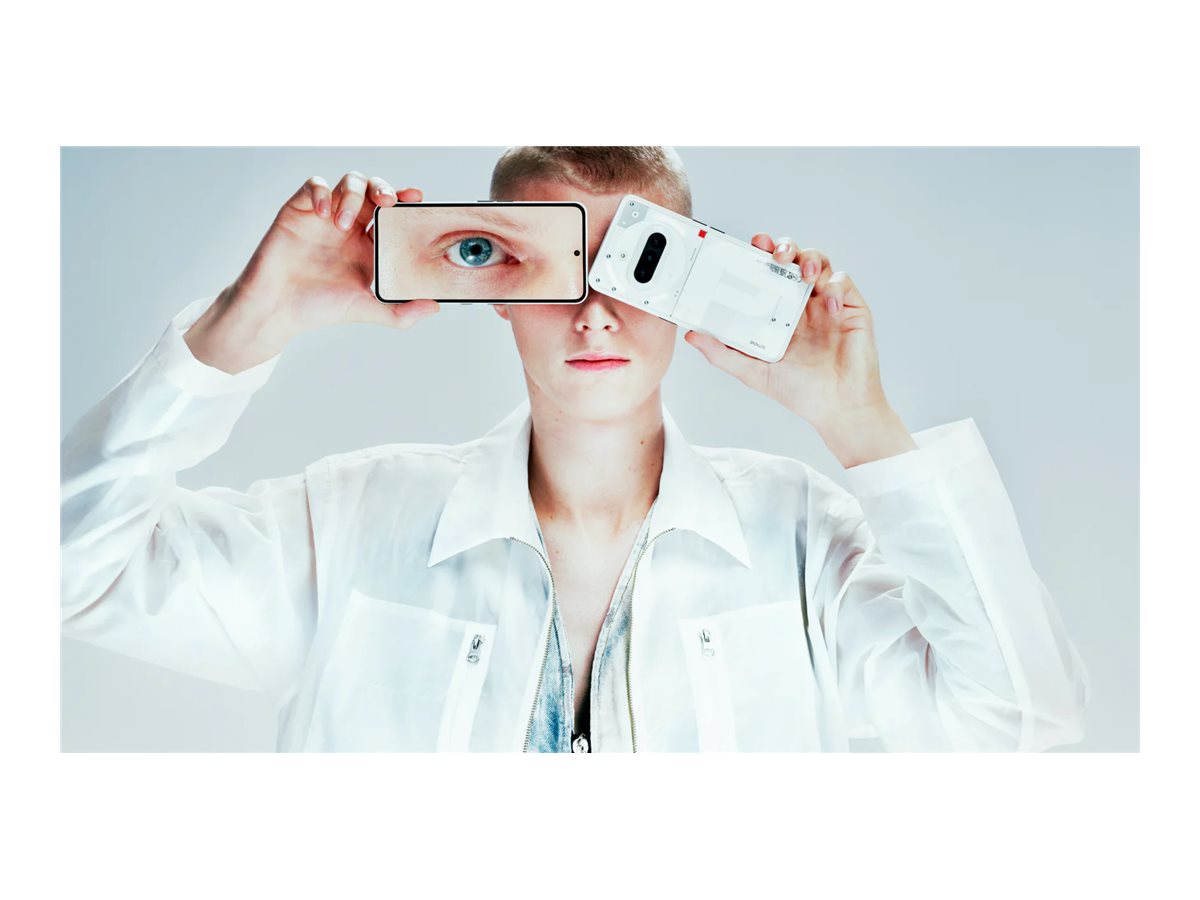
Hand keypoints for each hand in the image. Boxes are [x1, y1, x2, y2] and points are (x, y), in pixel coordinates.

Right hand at [185, 172, 439, 372]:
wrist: (277, 309)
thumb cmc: (319, 307)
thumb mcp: (366, 309)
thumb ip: (401, 311)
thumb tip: (434, 307)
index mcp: (369, 243)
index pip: (393, 213)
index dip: (406, 201)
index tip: (418, 199)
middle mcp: (350, 225)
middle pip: (373, 189)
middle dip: (383, 188)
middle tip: (387, 201)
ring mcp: (325, 215)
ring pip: (348, 182)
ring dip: (352, 196)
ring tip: (344, 224)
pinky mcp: (298, 210)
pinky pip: (314, 185)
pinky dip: (322, 192)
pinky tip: (324, 213)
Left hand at [684, 236, 914, 465]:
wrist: (837, 408)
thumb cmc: (800, 391)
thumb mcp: (753, 371)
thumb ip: (722, 353)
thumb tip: (692, 335)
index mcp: (778, 312)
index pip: (767, 275)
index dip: (758, 256)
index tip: (747, 247)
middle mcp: (801, 303)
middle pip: (792, 260)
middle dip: (784, 246)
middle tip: (774, 253)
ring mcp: (826, 303)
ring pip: (819, 263)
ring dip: (809, 259)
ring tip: (801, 273)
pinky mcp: (851, 307)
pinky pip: (843, 282)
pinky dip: (834, 286)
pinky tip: (827, 303)